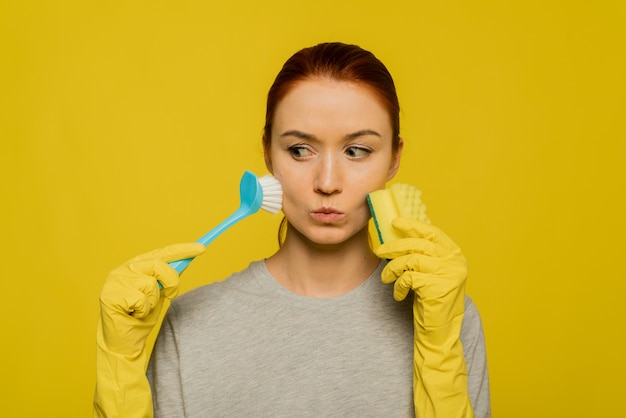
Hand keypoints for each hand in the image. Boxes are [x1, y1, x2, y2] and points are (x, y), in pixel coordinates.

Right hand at [94, 242, 205, 417]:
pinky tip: (133, 315)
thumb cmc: (141, 317)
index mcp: (136, 265)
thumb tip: (186, 262)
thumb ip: (167, 278)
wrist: (122, 343)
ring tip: (141, 310)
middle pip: (158, 264)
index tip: (202, 248)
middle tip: (171, 294)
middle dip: (172, 280)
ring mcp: (115, 281)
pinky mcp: (110, 295)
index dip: (183, 249)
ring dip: (152, 302)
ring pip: (150, 284)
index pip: (162, 252)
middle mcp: (124, 269)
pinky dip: (143, 311)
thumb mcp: (159, 294)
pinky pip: (141, 300)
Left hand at [374, 217, 473, 417]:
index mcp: (455, 255)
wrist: (441, 332)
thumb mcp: (432, 273)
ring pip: (411, 260)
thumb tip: (398, 236)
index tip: (395, 222)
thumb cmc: (432, 301)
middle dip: (395, 246)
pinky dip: (399, 285)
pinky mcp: (438, 287)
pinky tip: (399, 295)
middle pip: (419, 244)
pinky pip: (409, 277)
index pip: (433, 232)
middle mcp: (455, 262)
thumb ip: (423, 256)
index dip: (413, 225)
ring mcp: (449, 274)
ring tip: (386, 278)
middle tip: (379, 250)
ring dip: (393, 268)